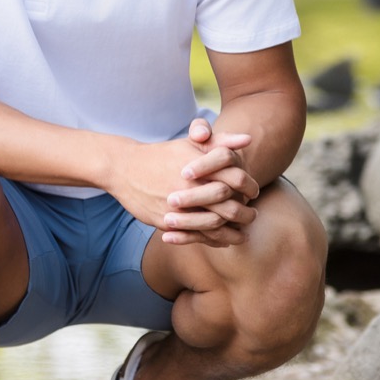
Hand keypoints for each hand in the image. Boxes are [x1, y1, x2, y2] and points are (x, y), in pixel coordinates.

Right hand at [159, 118, 259, 245]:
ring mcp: (178, 206)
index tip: (255, 193)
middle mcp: (190, 186)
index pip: (236, 178)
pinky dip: (212, 240)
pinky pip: (195, 235)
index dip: (249, 187)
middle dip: (245, 214)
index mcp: (200, 165)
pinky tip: (222, 240)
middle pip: (229, 206)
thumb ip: (220, 142)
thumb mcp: (190, 144)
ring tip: (242, 233)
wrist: (125, 168)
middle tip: (252, 216)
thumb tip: (248, 139)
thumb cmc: (163, 154)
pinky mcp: (167, 221)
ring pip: (214, 225)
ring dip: (232, 232)